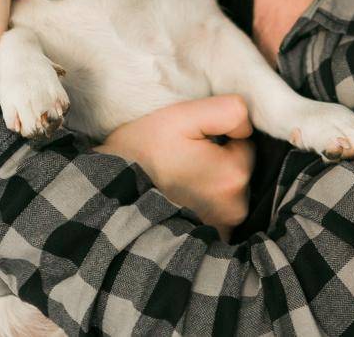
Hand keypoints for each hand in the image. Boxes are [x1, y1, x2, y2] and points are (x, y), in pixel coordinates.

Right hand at [97, 94, 254, 239]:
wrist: (105, 195)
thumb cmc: (141, 153)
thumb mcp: (182, 116)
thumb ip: (227, 111)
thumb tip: (248, 124)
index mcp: (234, 174)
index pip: (245, 143)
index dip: (219, 137)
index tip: (190, 142)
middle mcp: (236, 207)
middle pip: (238, 170)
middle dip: (217, 162)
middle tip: (180, 160)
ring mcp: (223, 229)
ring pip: (228, 192)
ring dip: (210, 185)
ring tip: (176, 180)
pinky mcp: (210, 242)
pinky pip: (217, 215)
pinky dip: (203, 207)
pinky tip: (178, 200)